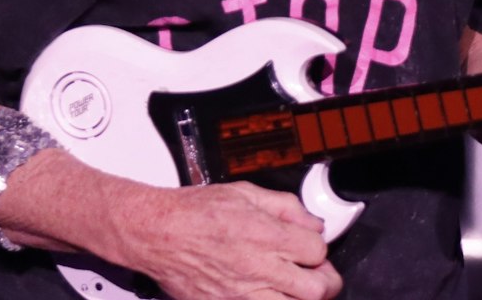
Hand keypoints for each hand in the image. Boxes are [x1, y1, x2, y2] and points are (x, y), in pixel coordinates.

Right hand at [114, 181, 342, 299]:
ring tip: (295, 288)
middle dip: (325, 281)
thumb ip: (285, 207)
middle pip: (315, 289)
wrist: (157, 233)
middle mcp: (256, 268)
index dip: (318, 248)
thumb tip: (311, 223)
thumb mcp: (245, 192)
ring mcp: (241, 294)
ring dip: (300, 298)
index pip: (317, 251)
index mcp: (264, 235)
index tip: (310, 247)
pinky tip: (267, 293)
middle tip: (317, 274)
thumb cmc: (195, 211)